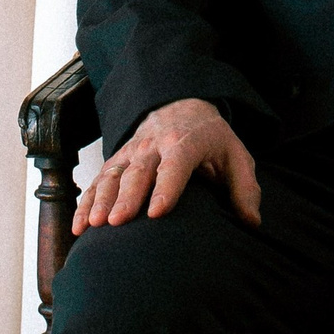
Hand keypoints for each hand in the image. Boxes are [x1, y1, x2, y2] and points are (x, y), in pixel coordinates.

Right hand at [74, 99, 261, 231]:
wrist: (180, 107)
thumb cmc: (212, 140)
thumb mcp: (236, 155)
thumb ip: (244, 188)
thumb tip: (252, 222)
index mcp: (186, 142)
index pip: (175, 164)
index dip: (166, 187)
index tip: (157, 212)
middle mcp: (154, 146)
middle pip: (138, 172)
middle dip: (126, 198)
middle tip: (117, 223)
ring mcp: (131, 152)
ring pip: (112, 175)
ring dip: (101, 200)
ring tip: (93, 226)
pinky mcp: (116, 161)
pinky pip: (98, 181)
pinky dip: (86, 202)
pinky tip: (80, 226)